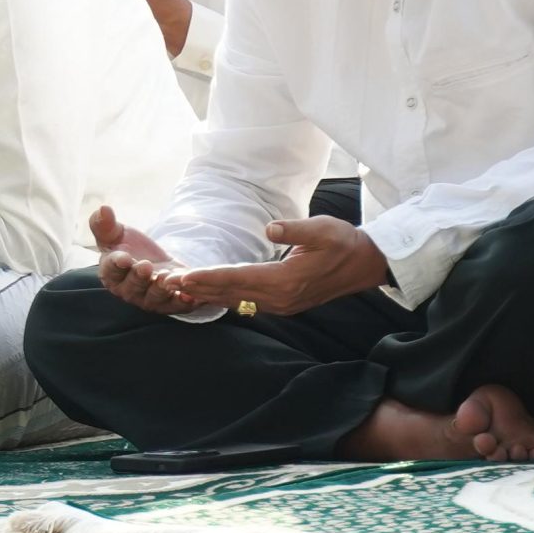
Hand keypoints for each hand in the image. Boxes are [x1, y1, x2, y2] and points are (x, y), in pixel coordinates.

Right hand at [91, 204, 197, 315]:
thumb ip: (105, 224)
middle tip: (146, 266)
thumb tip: (103, 209)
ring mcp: (148, 299)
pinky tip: (190, 295)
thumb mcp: (116, 233)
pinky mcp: (169, 304)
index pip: (111, 270)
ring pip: (154, 297)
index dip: (117, 264)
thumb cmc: (129, 247)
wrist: (154, 260)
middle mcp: (127, 290)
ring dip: (161, 289)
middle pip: (132, 286)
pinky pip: (175, 305)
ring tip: (166, 278)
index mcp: (111, 274)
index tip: (124, 257)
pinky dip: (182, 302)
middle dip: (139, 277)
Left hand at [169, 216, 386, 317]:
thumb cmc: (344, 242)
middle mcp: (281, 298)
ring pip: (237, 300)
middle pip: (231, 293)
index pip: (239, 278)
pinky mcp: (284, 304)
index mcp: (287, 280)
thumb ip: (294, 229)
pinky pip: (247, 302)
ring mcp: (283, 304)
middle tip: (166, 283)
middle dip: (199, 288)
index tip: (184, 275)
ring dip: (208, 294)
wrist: (367, 264)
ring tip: (179, 288)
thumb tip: (270, 228)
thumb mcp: (323, 228)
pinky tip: (207, 293)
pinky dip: (224, 297)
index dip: (210, 276)